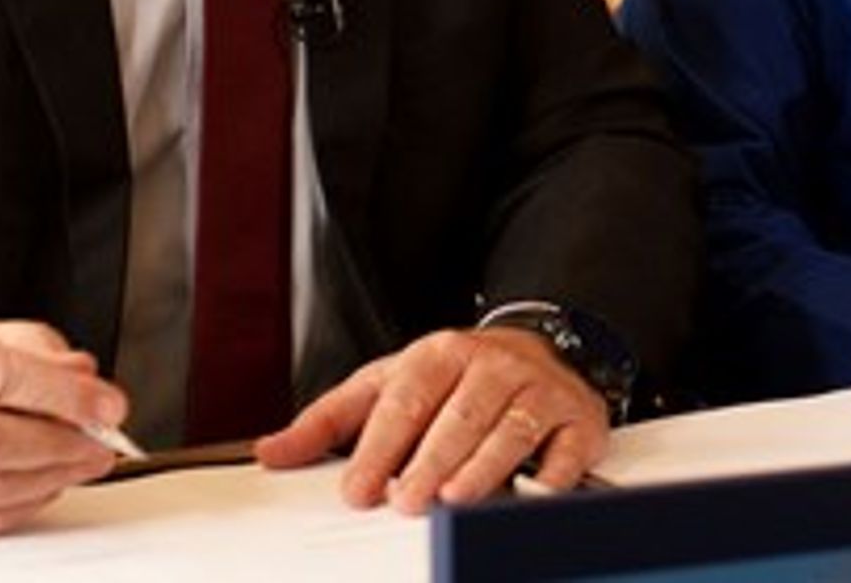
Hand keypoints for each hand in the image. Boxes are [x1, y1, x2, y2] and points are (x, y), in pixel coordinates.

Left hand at [255, 327, 606, 513]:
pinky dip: (553, 474)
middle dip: (431, 461)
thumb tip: (272, 451)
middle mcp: (492, 367)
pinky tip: (532, 494)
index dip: (381, 446)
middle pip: (459, 416)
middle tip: (406, 501)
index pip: (406, 400)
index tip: (360, 489)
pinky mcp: (578, 418)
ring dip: (484, 467)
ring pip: (510, 429)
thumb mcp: (387, 384)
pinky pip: (567, 447)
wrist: (541, 348)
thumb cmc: (456, 379)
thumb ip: (330, 421)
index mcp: (439, 355)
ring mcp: (538, 390)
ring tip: (455, 499)